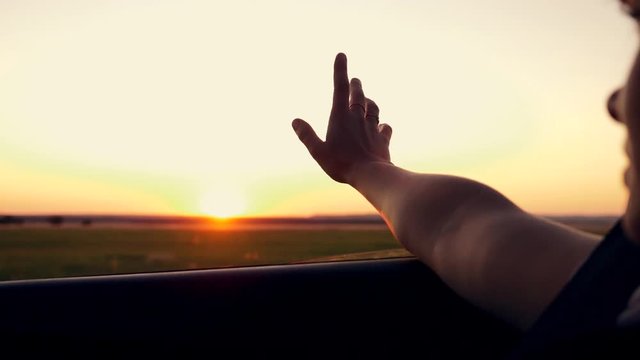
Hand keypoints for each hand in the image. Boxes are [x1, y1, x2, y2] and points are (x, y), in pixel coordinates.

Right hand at [292, 53, 392, 183]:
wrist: (371, 175)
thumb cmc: (341, 164)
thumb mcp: (318, 151)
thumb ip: (307, 135)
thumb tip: (295, 121)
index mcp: (340, 117)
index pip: (340, 87)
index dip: (340, 70)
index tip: (342, 55)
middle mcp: (358, 118)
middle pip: (359, 95)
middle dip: (356, 85)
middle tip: (355, 80)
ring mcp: (372, 127)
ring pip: (374, 108)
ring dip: (370, 102)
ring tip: (367, 100)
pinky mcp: (383, 139)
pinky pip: (385, 127)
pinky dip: (383, 125)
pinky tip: (381, 127)